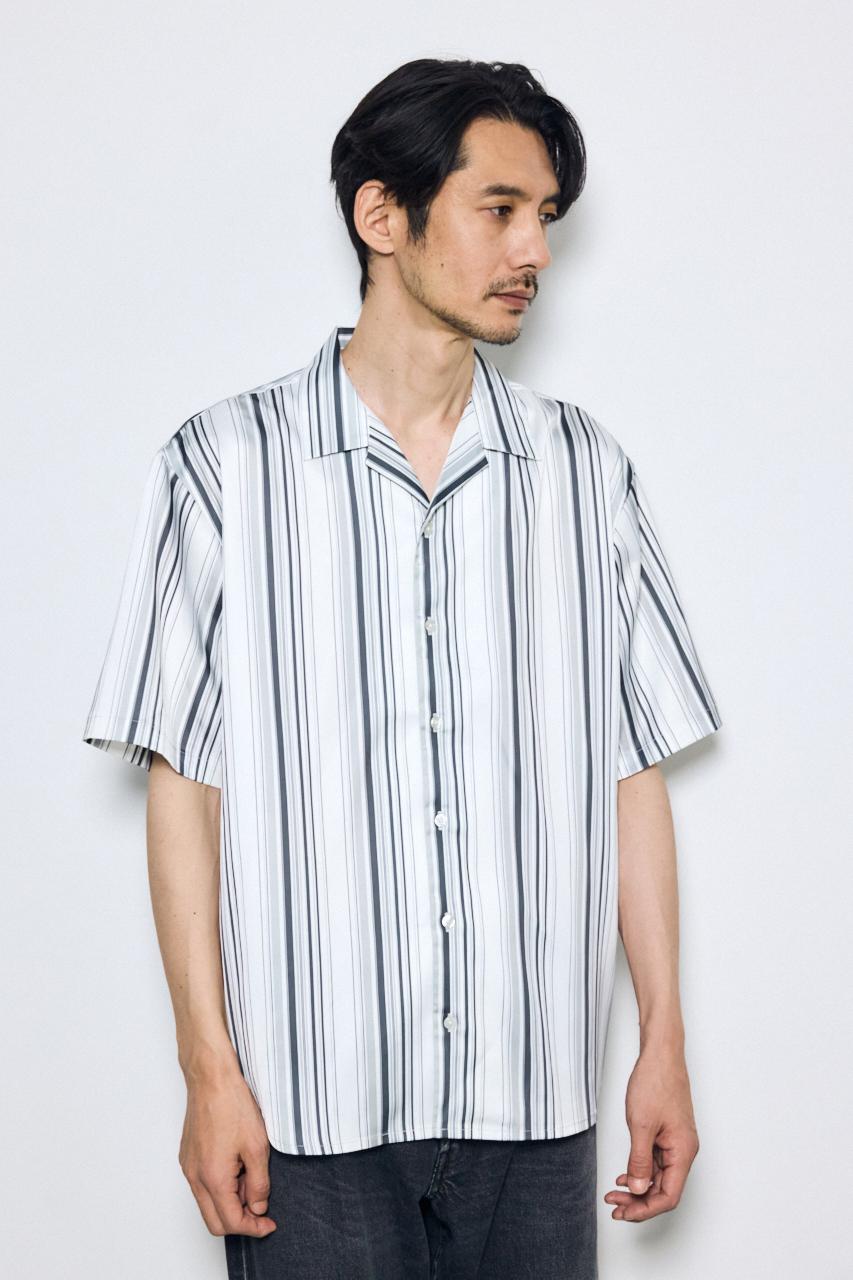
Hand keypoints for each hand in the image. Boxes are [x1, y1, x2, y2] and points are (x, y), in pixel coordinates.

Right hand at [178, 1068, 277, 1237]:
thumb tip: (258, 1207)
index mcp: (213, 1177)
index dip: (253, 1228)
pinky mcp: (188, 1158)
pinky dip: (221, 1188)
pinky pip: (203, 1187)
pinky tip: (238, 1168)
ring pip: (208, 1205)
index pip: (231, 1222)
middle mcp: (195, 1177)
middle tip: (262, 1209)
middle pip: (215, 1222)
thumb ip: (259, 1183)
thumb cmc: (232, 1104)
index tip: (269, 1224)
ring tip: (252, 1179)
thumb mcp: (257, 1146)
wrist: (211, 1078)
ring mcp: (189, 1168)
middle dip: (240, 1221)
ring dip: (231, 1203)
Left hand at [603, 1046, 698, 1221]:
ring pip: (659, 1177)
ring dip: (638, 1188)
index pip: (669, 1196)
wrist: (660, 1054)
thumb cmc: (655, 1082)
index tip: (624, 1213)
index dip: (646, 1210)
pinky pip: (656, 1162)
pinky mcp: (668, 1133)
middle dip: (639, 1202)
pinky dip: (640, 1171)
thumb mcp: (641, 1125)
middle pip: (664, 1190)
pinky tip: (626, 1176)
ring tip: (615, 1194)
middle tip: (614, 1206)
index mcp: (683, 1151)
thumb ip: (639, 1161)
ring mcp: (676, 1142)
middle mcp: (683, 1150)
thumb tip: (639, 1190)